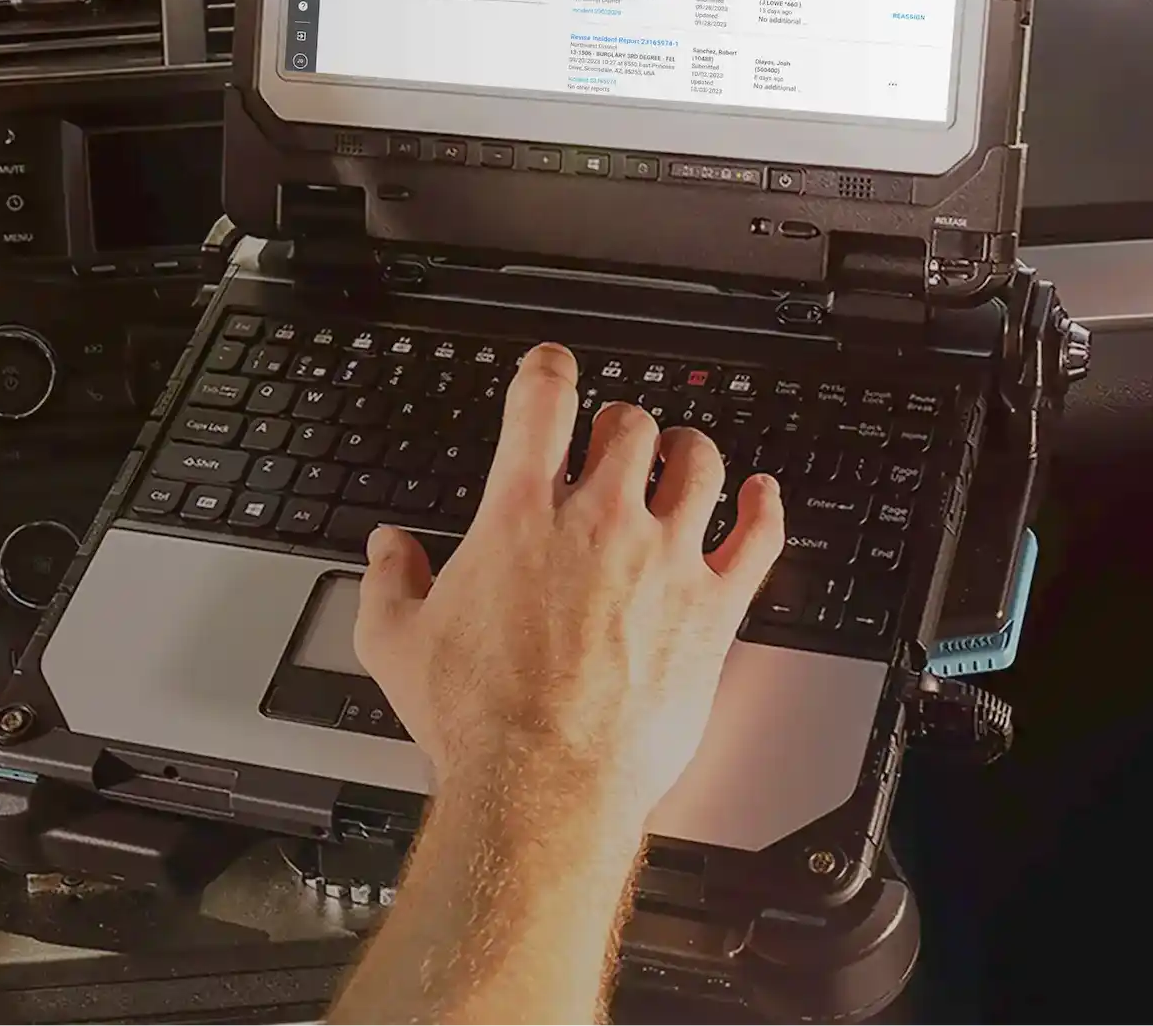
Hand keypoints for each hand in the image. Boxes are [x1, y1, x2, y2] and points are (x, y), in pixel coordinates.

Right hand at [353, 343, 784, 826]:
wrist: (543, 784)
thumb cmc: (477, 720)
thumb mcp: (395, 643)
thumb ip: (390, 580)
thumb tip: (389, 548)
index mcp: (520, 516)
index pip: (544, 401)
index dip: (549, 369)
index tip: (551, 368)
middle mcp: (600, 522)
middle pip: (630, 426)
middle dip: (620, 423)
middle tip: (614, 438)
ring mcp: (665, 560)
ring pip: (698, 464)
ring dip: (688, 450)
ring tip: (682, 456)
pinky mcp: (712, 609)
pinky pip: (758, 536)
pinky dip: (764, 505)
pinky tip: (760, 495)